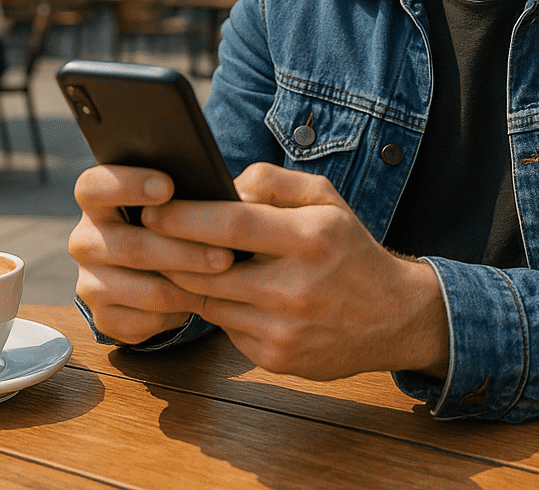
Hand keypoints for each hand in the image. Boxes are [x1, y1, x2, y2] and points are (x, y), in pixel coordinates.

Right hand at [68, 165, 235, 345]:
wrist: (150, 273)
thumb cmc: (168, 223)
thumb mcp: (168, 201)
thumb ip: (179, 192)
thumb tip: (218, 193)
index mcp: (95, 202)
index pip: (94, 187)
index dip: (128, 185)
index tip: (168, 186)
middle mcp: (85, 242)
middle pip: (131, 247)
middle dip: (184, 251)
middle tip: (226, 255)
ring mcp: (90, 283)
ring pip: (148, 290)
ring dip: (190, 285)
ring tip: (224, 278)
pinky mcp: (105, 318)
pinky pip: (148, 320)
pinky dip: (180, 313)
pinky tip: (200, 299)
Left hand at [149, 163, 450, 381]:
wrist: (393, 316)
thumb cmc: (350, 249)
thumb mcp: (327, 200)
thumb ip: (276, 181)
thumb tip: (224, 184)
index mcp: (311, 238)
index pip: (232, 226)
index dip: (184, 218)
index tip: (152, 209)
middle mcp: (297, 286)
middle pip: (208, 270)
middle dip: (169, 252)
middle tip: (145, 237)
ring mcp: (286, 328)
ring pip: (210, 302)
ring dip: (187, 282)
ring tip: (174, 261)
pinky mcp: (277, 358)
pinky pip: (226, 330)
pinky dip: (218, 310)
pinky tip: (221, 294)